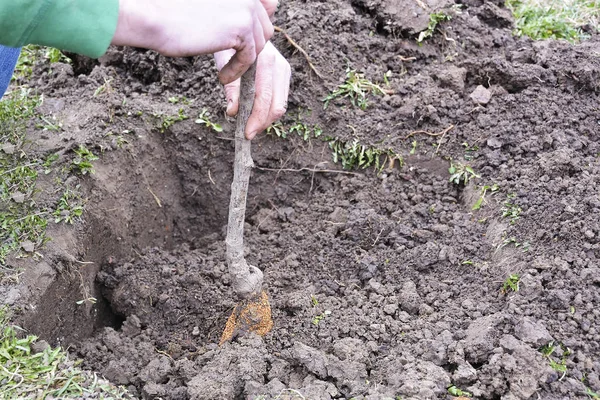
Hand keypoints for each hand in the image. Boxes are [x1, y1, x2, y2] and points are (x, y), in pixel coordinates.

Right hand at [112, 0, 277, 82]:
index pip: (270, 3)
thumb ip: (233, 9)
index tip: (246, 38)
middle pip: (265, 27)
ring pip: (260, 45)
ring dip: (243, 60)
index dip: (261, 21)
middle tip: (233, 59)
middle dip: (251, 46)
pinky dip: (237, 71)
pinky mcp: (242, 28)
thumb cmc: (174, 13)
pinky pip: (250, 58)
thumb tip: (252, 24)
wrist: (156, 18)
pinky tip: (223, 77)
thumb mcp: (211, 6)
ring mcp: (247, 8)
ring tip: (226, 70)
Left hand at [215, 42, 290, 139]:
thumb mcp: (224, 62)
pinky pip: (281, 99)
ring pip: (281, 105)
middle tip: (248, 134)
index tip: (246, 134)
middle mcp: (279, 64)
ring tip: (251, 126)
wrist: (244, 27)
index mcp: (264, 60)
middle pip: (277, 105)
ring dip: (266, 119)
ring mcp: (284, 68)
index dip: (256, 119)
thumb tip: (232, 112)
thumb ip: (231, 88)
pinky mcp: (285, 72)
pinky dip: (269, 110)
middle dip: (263, 123)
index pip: (264, 97)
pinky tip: (256, 115)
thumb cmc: (230, 45)